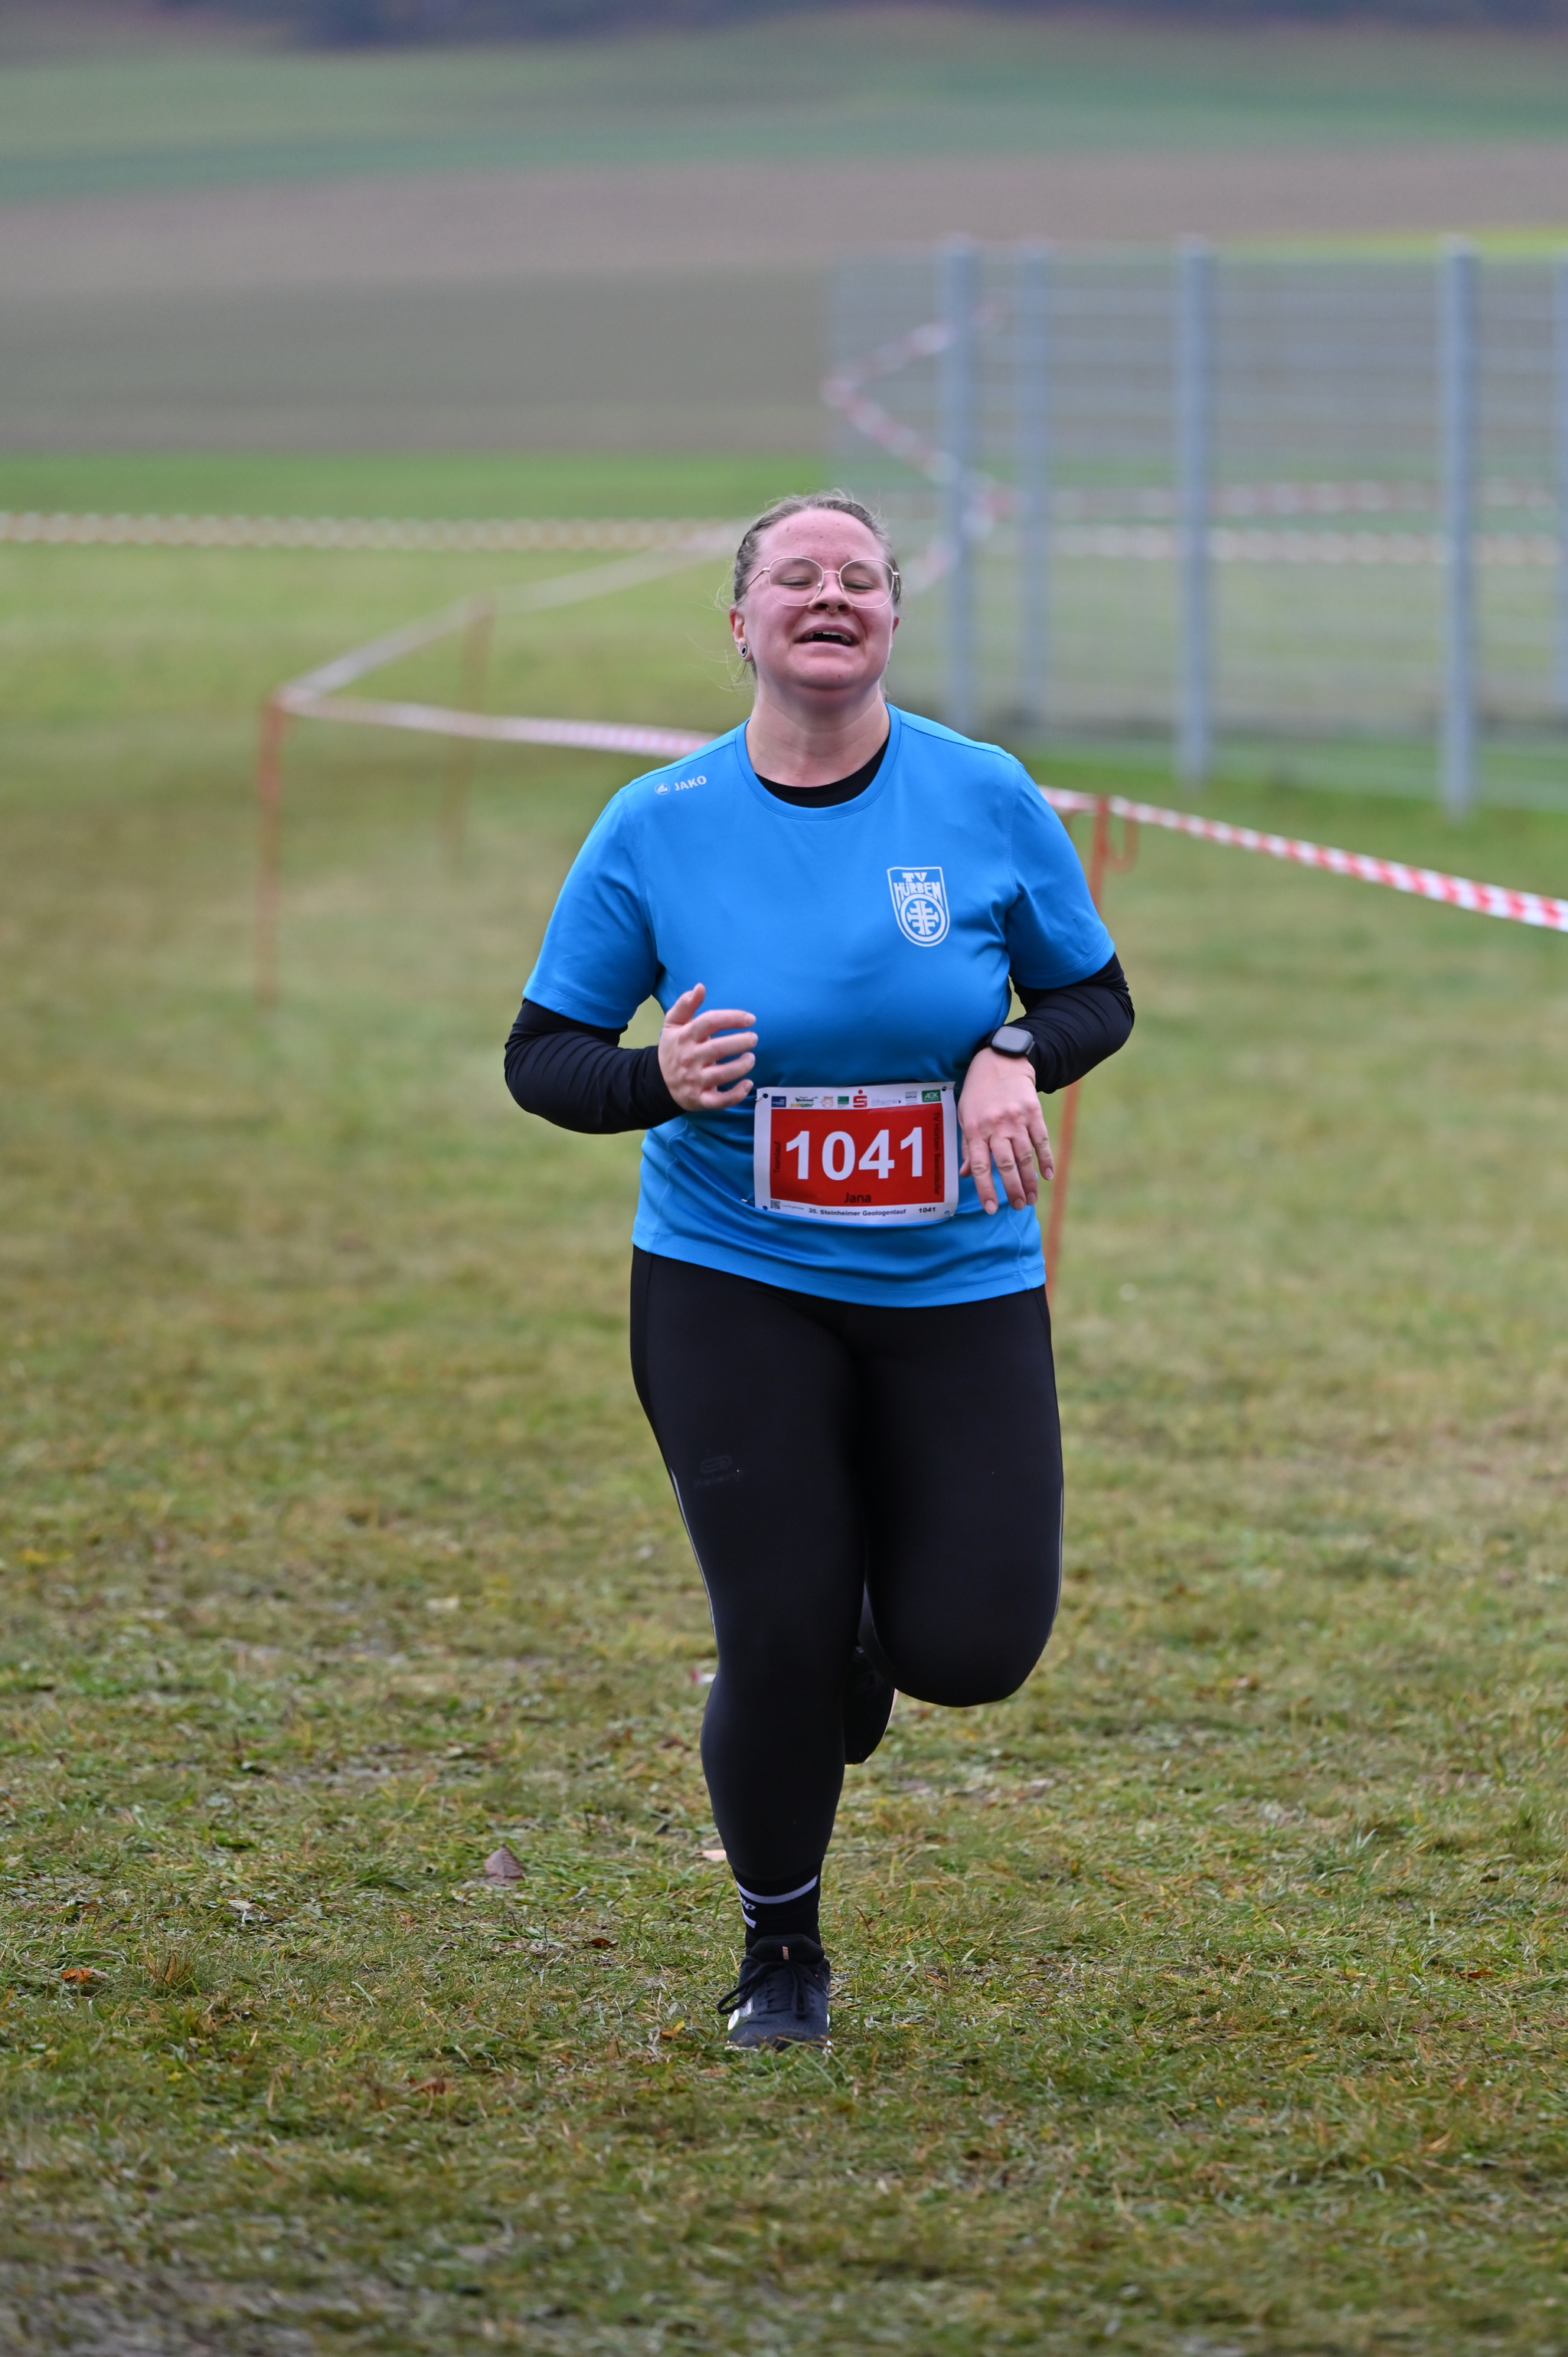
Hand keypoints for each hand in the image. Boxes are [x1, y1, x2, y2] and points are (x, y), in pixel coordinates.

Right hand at [657, 984, 756, 1110]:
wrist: (657, 1082)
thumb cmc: (673, 1049)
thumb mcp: (673, 1024)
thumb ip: (685, 1004)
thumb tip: (700, 986)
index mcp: (685, 1036)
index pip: (710, 1022)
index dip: (732, 1018)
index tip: (750, 1019)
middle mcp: (690, 1058)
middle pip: (719, 1048)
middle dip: (740, 1042)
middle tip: (754, 1038)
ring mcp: (695, 1080)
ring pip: (722, 1074)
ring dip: (741, 1065)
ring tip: (751, 1058)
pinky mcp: (700, 1099)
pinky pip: (720, 1100)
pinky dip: (736, 1094)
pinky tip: (748, 1084)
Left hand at [958, 1048, 1053, 1213]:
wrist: (1001, 1061)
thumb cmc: (978, 1092)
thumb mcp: (965, 1116)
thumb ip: (966, 1146)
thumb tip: (966, 1175)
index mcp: (975, 1129)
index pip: (979, 1166)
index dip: (986, 1189)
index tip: (991, 1208)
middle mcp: (995, 1126)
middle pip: (1005, 1164)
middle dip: (1012, 1189)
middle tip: (1018, 1206)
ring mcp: (1016, 1120)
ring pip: (1025, 1156)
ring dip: (1030, 1180)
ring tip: (1031, 1198)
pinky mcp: (1033, 1113)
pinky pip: (1041, 1141)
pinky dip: (1046, 1159)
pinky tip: (1047, 1176)